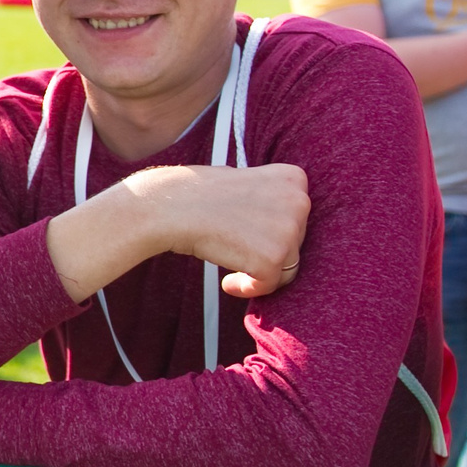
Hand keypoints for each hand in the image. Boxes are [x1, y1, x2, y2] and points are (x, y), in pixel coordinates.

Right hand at [127, 162, 311, 299]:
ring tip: (230, 266)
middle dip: (268, 250)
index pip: (298, 215)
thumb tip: (276, 218)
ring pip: (287, 267)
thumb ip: (268, 195)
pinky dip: (248, 289)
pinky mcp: (273, 258)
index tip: (247, 230)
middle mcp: (299, 201)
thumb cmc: (196, 193)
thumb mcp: (243, 179)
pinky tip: (227, 283)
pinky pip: (269, 285)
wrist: (167, 206)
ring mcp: (288, 231)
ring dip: (259, 271)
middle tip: (235, 246)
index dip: (273, 228)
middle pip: (296, 242)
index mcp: (294, 177)